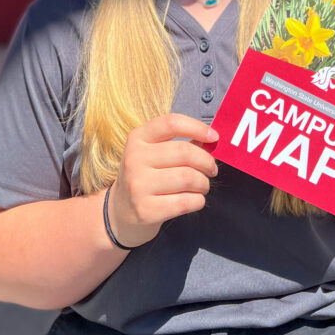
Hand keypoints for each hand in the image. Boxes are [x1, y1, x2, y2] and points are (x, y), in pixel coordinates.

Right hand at [107, 114, 218, 247]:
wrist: (120, 212)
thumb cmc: (146, 177)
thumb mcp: (152, 153)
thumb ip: (178, 144)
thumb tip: (211, 140)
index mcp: (137, 138)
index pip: (171, 123)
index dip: (197, 127)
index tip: (214, 137)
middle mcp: (134, 159)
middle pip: (185, 152)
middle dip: (206, 162)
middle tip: (211, 170)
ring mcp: (137, 185)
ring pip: (188, 177)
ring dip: (203, 183)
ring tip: (202, 186)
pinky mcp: (145, 210)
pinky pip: (185, 202)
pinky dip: (198, 200)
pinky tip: (195, 200)